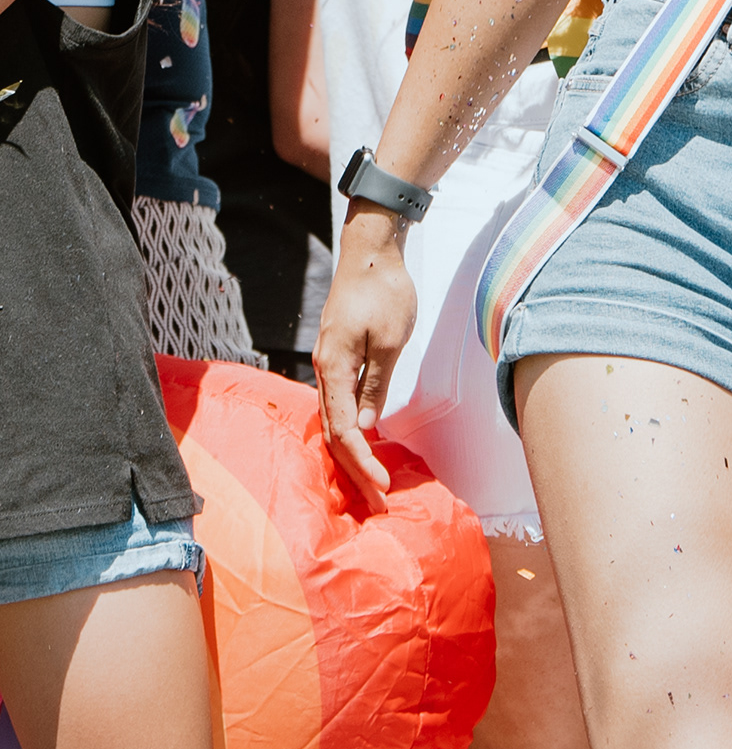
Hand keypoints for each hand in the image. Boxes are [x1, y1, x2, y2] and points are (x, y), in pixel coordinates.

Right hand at [312, 204, 418, 504]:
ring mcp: (327, 361)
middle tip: (377, 498)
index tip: (382, 487)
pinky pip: (336, 400)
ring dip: (350, 451)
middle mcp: (324, 368)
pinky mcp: (336, 354)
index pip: (345, 430)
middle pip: (333, 431)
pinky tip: (361, 439)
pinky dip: (348, 426)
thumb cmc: (385, 290)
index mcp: (334, 367)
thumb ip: (377, 383)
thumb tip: (367, 425)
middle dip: (354, 467)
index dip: (362, 462)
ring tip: (369, 480)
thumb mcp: (391, 339)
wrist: (371, 250)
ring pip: (332, 418)